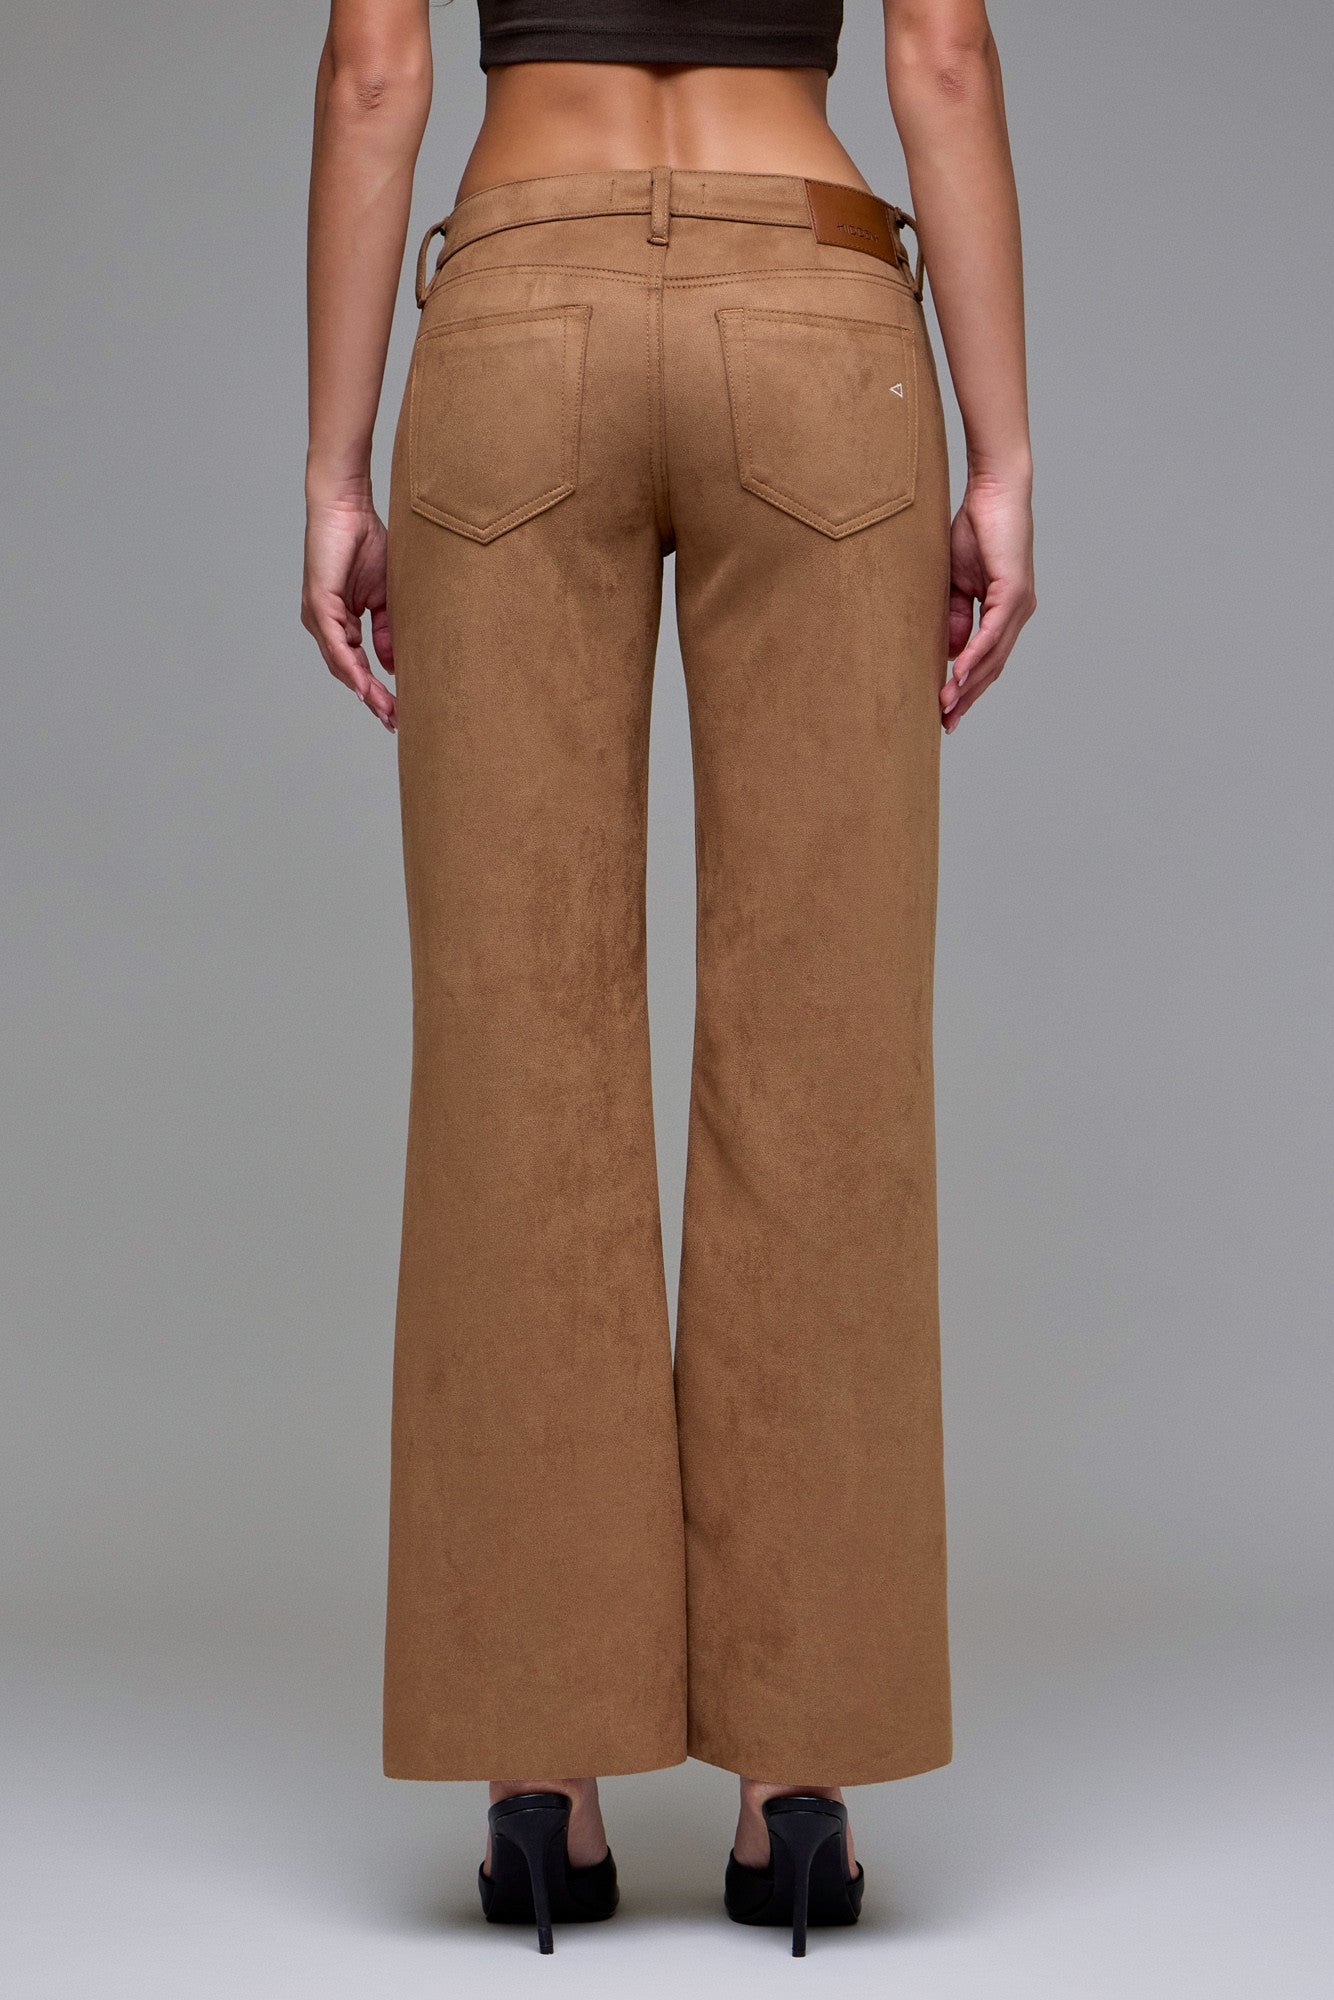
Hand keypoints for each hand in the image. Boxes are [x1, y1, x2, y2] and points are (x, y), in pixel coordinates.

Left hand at [301, 494, 395, 730]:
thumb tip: (391, 665)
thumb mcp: (385, 596)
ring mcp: (318, 615)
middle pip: (347, 671)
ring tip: (385, 709)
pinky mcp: (318, 603)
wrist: (348, 506)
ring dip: (363, 689)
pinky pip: (335, 643)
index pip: (357, 664)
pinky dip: (350, 665)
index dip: (376, 690)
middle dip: (371, 698)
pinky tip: (364, 684)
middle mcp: (323, 624)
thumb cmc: (366, 542)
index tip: (396, 712)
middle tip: (393, 721)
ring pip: (340, 663)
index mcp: (339, 622)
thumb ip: (386, 630)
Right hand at [941, 471, 1035, 732]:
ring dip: (968, 684)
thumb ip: (955, 616)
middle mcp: (1018, 614)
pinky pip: (991, 634)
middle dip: (967, 697)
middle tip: (944, 723)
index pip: (987, 660)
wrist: (993, 492)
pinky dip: (975, 656)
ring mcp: (1020, 605)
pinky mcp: (1014, 592)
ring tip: (945, 706)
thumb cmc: (975, 529)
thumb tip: (951, 653)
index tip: (946, 711)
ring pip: (993, 656)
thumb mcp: (956, 582)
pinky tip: (958, 675)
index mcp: (1006, 612)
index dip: (968, 688)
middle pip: (992, 667)